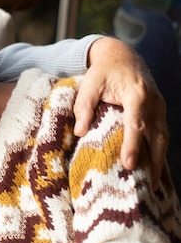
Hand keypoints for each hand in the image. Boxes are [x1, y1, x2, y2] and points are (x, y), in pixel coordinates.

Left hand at [73, 37, 168, 187]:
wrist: (123, 56)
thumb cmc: (103, 72)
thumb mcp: (89, 84)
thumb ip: (84, 106)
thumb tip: (79, 131)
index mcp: (136, 95)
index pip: (136, 124)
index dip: (133, 145)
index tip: (128, 164)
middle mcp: (153, 103)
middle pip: (156, 136)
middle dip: (152, 162)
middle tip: (146, 186)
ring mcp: (159, 108)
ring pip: (163, 139)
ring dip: (159, 162)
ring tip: (152, 186)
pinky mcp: (159, 113)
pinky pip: (162, 136)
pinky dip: (159, 153)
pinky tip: (153, 170)